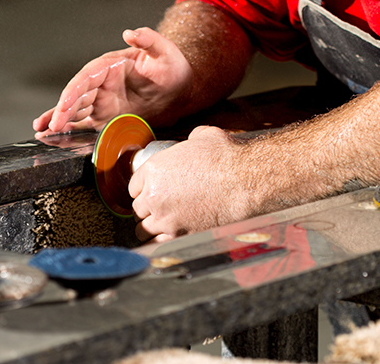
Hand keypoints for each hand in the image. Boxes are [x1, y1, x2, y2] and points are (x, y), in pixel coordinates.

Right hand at [33, 27, 192, 137]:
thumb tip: (130, 32)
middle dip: (62, 112)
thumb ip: (148, 39)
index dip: (72, 92)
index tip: (63, 106)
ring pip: (75, 111)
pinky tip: (54, 137)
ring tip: (42, 134)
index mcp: (109, 66)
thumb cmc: (172, 67)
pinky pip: (85, 124)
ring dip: (59, 121)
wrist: (182, 89)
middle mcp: (101, 83)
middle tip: (52, 127)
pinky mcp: (107, 117)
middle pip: (76, 97)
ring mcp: (102, 101)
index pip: (85, 79)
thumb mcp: (164, 50)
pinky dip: (70, 130)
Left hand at [128, 126, 251, 242]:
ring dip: (152, 226)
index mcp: (154, 170)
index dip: (144, 188)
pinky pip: (159, 243)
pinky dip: (162, 241)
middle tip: (162, 206)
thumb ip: (190, 140)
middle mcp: (154, 195)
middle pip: (138, 209)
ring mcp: (166, 218)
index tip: (152, 191)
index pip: (134, 186)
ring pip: (144, 229)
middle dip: (149, 208)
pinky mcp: (180, 235)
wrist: (246, 182)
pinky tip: (170, 236)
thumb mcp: (205, 136)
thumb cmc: (228, 158)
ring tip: (164, 223)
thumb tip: (192, 141)